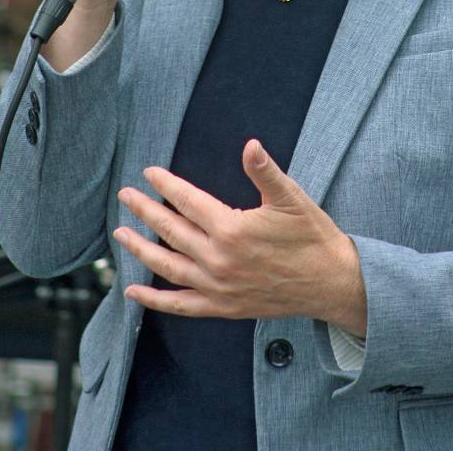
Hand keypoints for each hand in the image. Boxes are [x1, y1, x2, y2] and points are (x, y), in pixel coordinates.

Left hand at [113, 139, 366, 335]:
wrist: (331, 282)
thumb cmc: (312, 236)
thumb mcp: (291, 198)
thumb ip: (265, 172)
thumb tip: (250, 145)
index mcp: (232, 229)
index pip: (188, 201)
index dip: (166, 185)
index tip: (149, 172)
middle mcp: (219, 260)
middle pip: (171, 230)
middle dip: (145, 211)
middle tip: (126, 195)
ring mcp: (218, 287)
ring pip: (168, 267)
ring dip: (140, 250)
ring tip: (121, 234)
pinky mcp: (223, 308)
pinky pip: (180, 306)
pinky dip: (154, 301)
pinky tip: (132, 293)